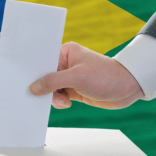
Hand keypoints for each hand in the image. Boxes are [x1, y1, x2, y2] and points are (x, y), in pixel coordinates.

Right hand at [29, 42, 144, 108]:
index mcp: (65, 52)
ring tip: (63, 100)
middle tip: (42, 95)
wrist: (128, 88)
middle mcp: (65, 64)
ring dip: (53, 96)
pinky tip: (66, 103)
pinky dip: (59, 101)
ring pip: (50, 88)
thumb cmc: (107, 76)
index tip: (26, 81)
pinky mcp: (74, 90)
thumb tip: (34, 87)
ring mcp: (70, 77)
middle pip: (44, 76)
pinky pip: (58, 96)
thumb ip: (53, 82)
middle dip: (43, 87)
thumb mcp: (77, 77)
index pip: (42, 61)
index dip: (34, 71)